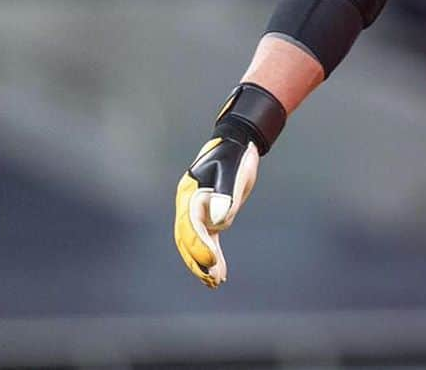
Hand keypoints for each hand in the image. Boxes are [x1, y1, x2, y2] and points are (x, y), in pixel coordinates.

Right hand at [174, 134, 258, 287]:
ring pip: (195, 244)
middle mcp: (189, 204)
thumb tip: (218, 221)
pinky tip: (219, 274)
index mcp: (190, 193)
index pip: (190, 225)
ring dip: (203, 264)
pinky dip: (211, 256)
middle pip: (187, 239)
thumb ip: (225, 194)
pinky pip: (207, 241)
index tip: (211, 261)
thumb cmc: (235, 155)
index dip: (199, 245)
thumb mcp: (232, 171)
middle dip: (197, 260)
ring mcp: (198, 211)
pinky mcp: (210, 216)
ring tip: (215, 282)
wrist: (238, 142)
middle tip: (212, 278)